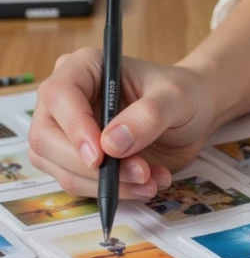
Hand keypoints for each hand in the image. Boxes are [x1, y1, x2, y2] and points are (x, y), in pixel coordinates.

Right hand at [29, 49, 217, 201]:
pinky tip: (146, 183)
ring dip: (106, 184)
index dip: (74, 127)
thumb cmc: (183, 93)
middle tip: (138, 173)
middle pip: (47, 139)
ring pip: (62, 169)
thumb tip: (111, 144)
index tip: (100, 156)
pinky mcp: (76, 160)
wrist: (194, 113)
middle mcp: (67, 99)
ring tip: (150, 178)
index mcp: (85, 67)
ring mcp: (66, 132)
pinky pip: (80, 184)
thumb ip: (148, 115)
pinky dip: (112, 191)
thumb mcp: (176, 98)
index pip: (59, 95)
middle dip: (91, 167)